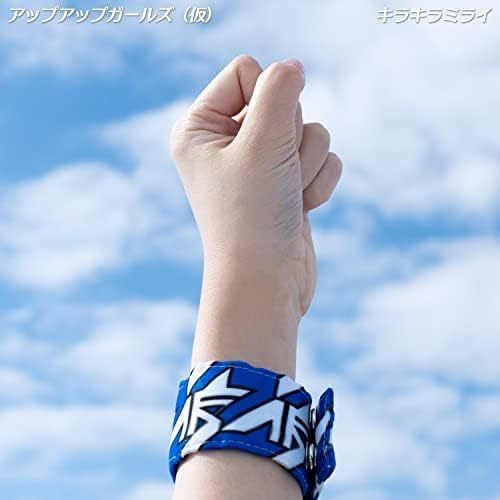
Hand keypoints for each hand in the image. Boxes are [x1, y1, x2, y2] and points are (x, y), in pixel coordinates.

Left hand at [170, 55, 341, 317]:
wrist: (266, 282)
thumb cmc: (252, 215)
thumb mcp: (263, 141)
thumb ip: (280, 90)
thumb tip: (292, 66)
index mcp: (199, 127)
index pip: (246, 70)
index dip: (267, 98)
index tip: (260, 141)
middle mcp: (225, 143)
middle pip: (282, 99)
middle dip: (289, 137)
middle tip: (273, 175)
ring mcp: (259, 165)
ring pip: (309, 129)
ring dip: (306, 163)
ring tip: (286, 196)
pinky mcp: (286, 184)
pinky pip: (323, 157)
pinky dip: (319, 183)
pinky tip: (300, 209)